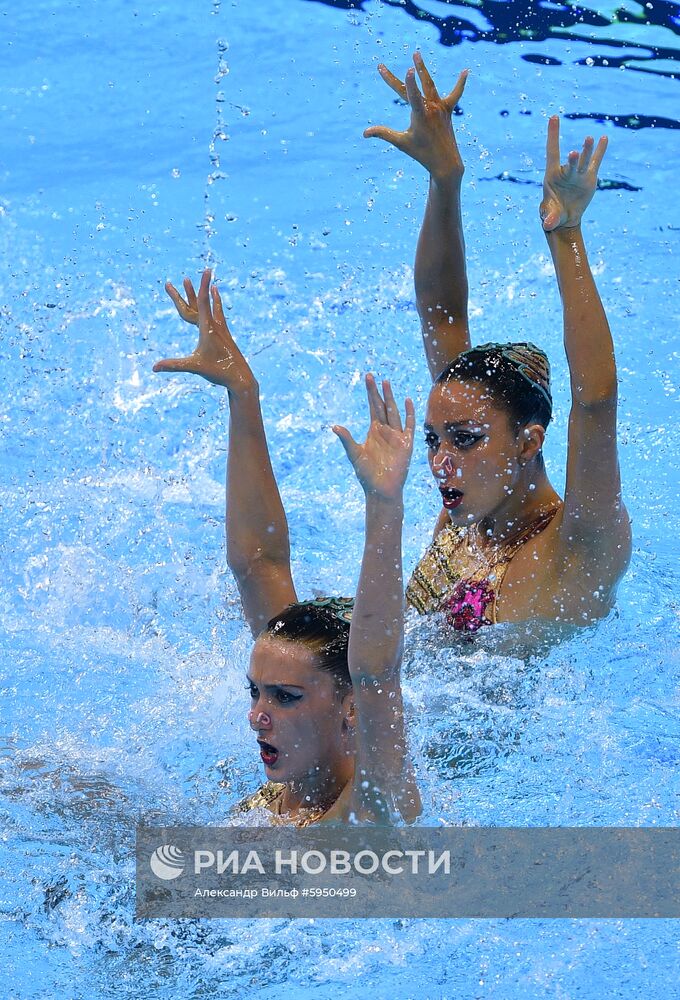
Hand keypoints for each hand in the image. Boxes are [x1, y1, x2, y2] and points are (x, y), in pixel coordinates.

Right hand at [153, 269, 255, 391]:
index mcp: (208, 329)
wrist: (240, 378)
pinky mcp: (226, 337)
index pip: (204, 302)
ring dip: (213, 296)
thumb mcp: (194, 367)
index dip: (203, 285)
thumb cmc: (217, 372)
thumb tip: (154, 367)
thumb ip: (174, 365)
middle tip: (207, 269)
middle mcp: (217, 326)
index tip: (207, 270)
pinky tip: (219, 310)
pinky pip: (221, 318)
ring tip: (214, 286)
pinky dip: (218, 309)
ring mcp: (223, 331)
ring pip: (217, 309)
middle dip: (203, 286)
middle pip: (207, 302)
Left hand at [333, 375, 414, 500]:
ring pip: (394, 412)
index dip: (370, 393)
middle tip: (374, 376)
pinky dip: (409, 413)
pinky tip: (408, 401)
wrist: (381, 489)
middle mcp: (386, 430)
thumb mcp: (355, 454)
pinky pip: (409, 425)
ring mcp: (397, 435)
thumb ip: (347, 440)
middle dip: (378, 392)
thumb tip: (334, 426)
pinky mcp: (406, 443)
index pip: (372, 407)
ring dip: (391, 398)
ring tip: (386, 383)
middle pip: (382, 406)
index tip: (368, 378)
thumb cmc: (367, 474)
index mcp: (374, 430)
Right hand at [364, 52, 467, 181]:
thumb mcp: (401, 143)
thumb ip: (383, 134)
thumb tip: (364, 133)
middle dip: (411, 71)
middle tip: (403, 57)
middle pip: (419, 85)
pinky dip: (460, 83)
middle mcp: (432, 109)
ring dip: (423, 70)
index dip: (410, 83)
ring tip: (416, 55)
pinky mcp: (448, 110)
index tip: (408, 69)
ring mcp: (441, 108)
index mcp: (420, 116)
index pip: (412, 96)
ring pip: (431, 85)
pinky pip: (455, 95)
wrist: (445, 163)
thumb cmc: (421, 153)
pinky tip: (466, 71)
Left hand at [540, 116, 606, 231]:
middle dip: (572, 159)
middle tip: (574, 153)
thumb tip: (547, 225)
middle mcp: (566, 171)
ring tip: (590, 139)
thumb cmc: (554, 214)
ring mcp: (578, 173)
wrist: (566, 217)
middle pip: (570, 162)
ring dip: (587, 150)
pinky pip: (595, 161)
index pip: (552, 152)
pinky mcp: (589, 177)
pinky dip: (600, 151)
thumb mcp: (551, 217)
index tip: (553, 117)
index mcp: (552, 175)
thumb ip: (549, 219)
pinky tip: (604, 139)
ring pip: (584, 160)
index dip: (552, 135)